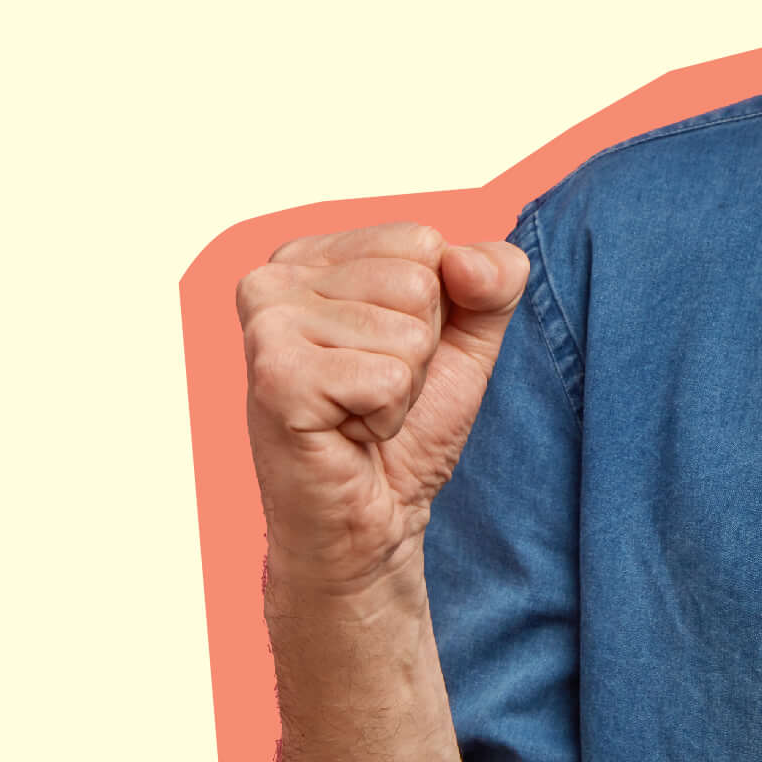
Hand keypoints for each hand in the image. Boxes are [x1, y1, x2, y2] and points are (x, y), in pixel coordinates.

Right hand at [239, 225, 527, 601]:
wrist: (371, 521)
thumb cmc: (406, 427)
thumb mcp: (468, 337)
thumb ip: (493, 278)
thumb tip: (462, 262)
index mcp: (311, 254)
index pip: (422, 240)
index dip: (435, 308)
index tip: (387, 352)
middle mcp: (274, 277)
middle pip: (417, 282)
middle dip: (418, 351)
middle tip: (373, 391)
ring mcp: (267, 324)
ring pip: (408, 332)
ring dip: (403, 388)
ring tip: (358, 413)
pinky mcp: (275, 378)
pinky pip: (388, 378)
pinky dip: (386, 416)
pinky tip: (347, 433)